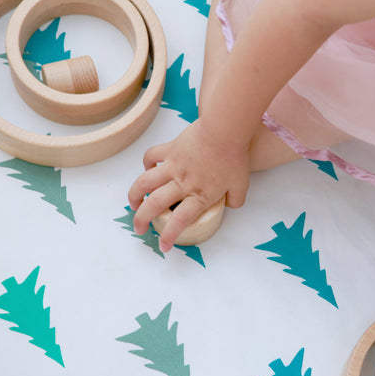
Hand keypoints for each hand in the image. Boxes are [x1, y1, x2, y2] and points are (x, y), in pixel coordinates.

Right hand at [128, 120, 249, 251]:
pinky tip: (148, 168)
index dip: (168, 236)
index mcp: (199, 195)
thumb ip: (236, 199)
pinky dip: (146, 163)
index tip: (163, 246)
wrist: (225, 129)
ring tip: (133, 203)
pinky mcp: (170, 149)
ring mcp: (173, 166)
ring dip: (134, 194)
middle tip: (139, 228)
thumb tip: (232, 205)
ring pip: (145, 182)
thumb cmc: (234, 156)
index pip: (180, 221)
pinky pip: (151, 156)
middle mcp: (182, 183)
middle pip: (154, 205)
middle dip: (142, 219)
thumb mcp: (241, 185)